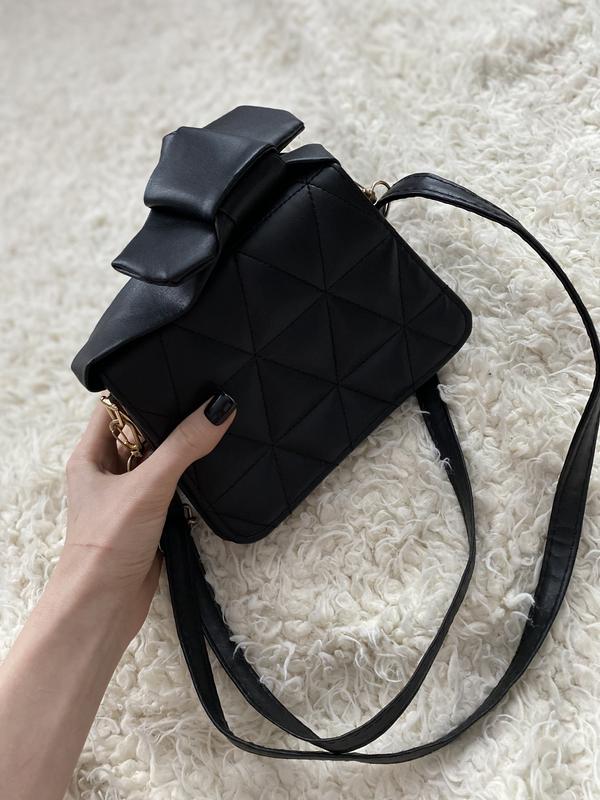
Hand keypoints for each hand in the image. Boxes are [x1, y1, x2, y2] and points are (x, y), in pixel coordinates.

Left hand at [62, 391, 235, 640]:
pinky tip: (212, 469)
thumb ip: (184, 446)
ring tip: (216, 428)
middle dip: (172, 419)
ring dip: (183, 452)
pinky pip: (173, 488)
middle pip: (142, 432)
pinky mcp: (149, 519)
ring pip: (161, 461)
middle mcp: (107, 473)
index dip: (141, 390)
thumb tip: (218, 409)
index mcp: (90, 456)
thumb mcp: (147, 486)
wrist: (104, 608)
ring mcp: (129, 497)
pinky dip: (190, 481)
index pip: (114, 407)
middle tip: (207, 400)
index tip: (177, 376)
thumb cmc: (105, 545)